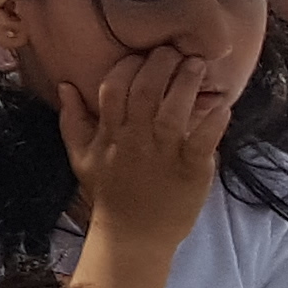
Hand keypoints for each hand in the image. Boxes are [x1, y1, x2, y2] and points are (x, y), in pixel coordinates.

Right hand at [58, 40, 234, 240]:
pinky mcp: (191, 169)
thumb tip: (66, 86)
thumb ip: (72, 120)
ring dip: (187, 83)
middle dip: (160, 64)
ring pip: (174, 109)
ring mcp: (163, 154)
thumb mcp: (81, 157)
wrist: (132, 236)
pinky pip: (203, 138)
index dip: (128, 66)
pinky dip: (213, 120)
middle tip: (174, 50)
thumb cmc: (108, 193)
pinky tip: (222, 105)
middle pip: (145, 91)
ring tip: (197, 64)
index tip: (141, 54)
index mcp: (109, 134)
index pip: (113, 88)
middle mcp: (135, 139)